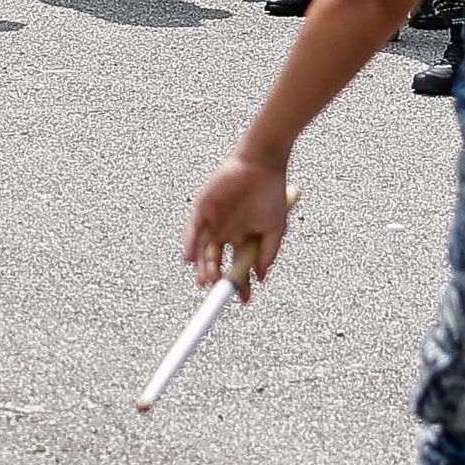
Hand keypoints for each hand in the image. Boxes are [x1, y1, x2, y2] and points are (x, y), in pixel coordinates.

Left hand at [182, 151, 291, 299]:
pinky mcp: (202, 209)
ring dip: (203, 266)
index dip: (240, 284)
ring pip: (203, 250)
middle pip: (217, 262)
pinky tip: (189, 259)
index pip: (238, 267)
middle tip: (218, 290)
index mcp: (243, 239)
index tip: (244, 299)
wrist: (262, 166)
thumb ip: (268, 253)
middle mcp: (226, 233)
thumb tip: (261, 278)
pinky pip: (192, 231)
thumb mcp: (276, 229)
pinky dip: (189, 245)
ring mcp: (213, 222)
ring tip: (206, 280)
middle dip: (217, 278)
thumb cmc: (272, 195)